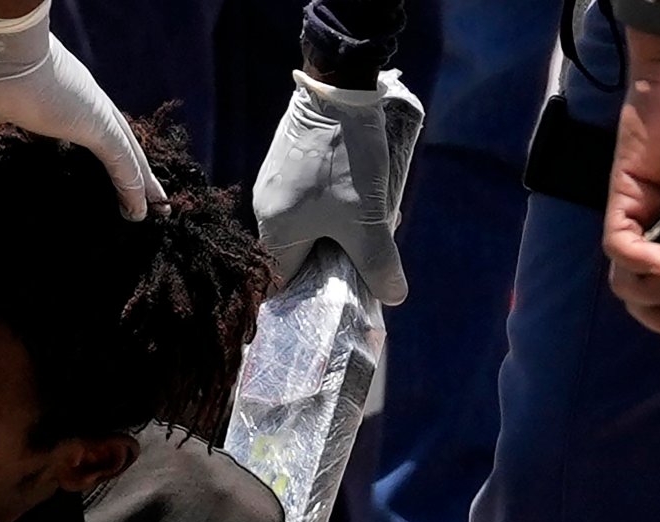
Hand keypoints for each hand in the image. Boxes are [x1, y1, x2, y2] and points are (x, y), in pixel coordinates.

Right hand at [0, 0, 162, 219]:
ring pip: (125, 153)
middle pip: (109, 142)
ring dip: (143, 181)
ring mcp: (87, 113)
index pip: (67, 133)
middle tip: (141, 197)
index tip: (79, 182)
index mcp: (37, 102)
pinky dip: (136, 187)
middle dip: (127, 168)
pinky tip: (144, 212)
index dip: (77, 158)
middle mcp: (71, 106)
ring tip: (157, 207)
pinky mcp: (96, 123)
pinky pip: (124, 163)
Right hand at [253, 69, 419, 303]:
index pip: (283, 282)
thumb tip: (393, 297)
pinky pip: (309, 197)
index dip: (312, 293)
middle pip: (299, 252)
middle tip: (370, 251)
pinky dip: (335, 202)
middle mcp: (265, 209)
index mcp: (275, 231)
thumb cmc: (347, 159)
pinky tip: (361, 190)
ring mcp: (275, 182)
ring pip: (308, 223)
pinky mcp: (288, 161)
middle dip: (336, 256)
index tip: (341, 293)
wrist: (338, 88)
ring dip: (341, 228)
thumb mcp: (368, 217)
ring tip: (373, 216)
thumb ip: (379, 261)